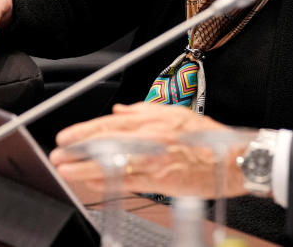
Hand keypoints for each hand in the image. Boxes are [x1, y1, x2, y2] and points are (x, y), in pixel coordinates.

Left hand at [51, 103, 246, 198]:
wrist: (234, 159)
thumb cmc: (209, 139)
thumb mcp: (178, 115)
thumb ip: (146, 110)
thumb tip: (121, 108)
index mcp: (156, 119)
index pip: (113, 122)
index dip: (86, 129)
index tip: (67, 135)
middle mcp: (153, 136)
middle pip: (109, 139)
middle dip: (80, 146)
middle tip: (59, 151)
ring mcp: (156, 158)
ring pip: (114, 160)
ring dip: (86, 166)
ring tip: (66, 169)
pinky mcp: (161, 179)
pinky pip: (128, 180)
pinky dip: (108, 182)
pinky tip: (91, 184)